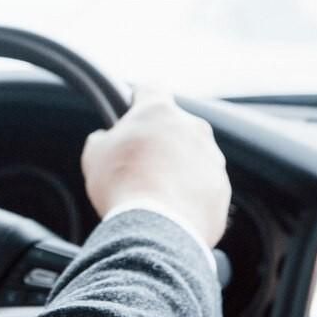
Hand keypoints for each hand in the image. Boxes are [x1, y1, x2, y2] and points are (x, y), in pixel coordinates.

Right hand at [80, 92, 230, 247]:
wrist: (157, 228)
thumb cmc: (123, 185)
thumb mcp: (95, 154)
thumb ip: (103, 139)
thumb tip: (106, 140)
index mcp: (159, 112)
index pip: (151, 88)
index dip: (139, 98)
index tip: (132, 109)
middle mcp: (192, 128)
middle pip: (175, 126)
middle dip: (159, 141)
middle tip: (138, 164)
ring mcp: (212, 158)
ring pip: (193, 156)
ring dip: (177, 168)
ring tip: (155, 193)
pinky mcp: (222, 188)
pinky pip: (204, 185)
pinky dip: (190, 194)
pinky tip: (171, 210)